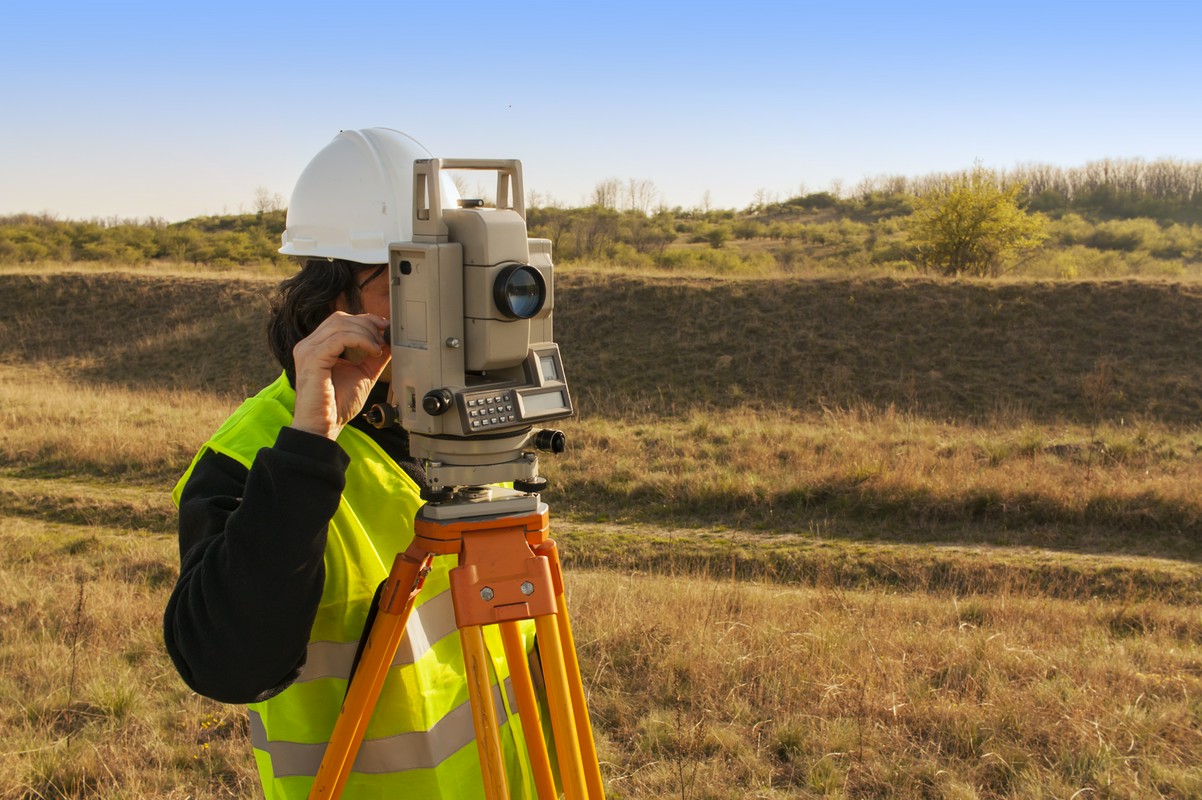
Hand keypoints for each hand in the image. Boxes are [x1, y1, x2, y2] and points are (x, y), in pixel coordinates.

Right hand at [290, 312, 390, 439]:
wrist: (324, 427)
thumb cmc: (337, 405)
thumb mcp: (362, 375)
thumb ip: (373, 358)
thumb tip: (389, 343)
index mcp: (317, 347)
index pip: (340, 320)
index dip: (365, 320)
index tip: (384, 328)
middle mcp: (309, 345)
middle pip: (340, 318)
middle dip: (367, 325)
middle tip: (383, 340)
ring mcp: (308, 350)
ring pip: (341, 325)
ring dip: (366, 333)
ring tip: (377, 349)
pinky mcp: (313, 358)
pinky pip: (340, 338)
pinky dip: (361, 340)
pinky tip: (372, 352)